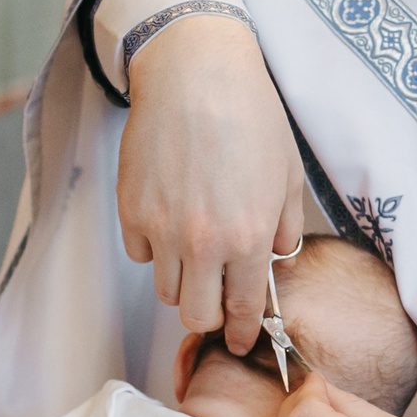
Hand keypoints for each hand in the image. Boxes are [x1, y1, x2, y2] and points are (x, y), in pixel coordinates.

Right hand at [119, 13, 304, 353]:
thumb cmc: (250, 116)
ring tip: (195, 253)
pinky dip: (155, 249)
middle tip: (217, 299)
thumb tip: (275, 260)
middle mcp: (202, 243)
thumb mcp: (287, 174)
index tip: (244, 342)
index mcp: (247, 238)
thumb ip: (283, 228)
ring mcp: (162, 228)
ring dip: (183, 282)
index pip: (244, 309)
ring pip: (166, 291)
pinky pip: (141, 254)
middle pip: (196, 316)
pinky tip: (170, 219)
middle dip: (211, 315)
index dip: (245, 333)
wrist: (195, 74)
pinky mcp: (130, 210)